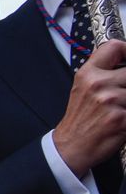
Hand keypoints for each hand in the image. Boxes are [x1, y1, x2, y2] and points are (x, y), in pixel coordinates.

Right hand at [53, 39, 125, 173]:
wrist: (72, 146)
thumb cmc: (80, 119)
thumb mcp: (82, 88)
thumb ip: (101, 72)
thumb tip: (122, 60)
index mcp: (88, 74)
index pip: (114, 47)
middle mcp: (98, 84)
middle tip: (123, 94)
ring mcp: (111, 101)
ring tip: (122, 108)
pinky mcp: (121, 118)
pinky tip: (123, 120)